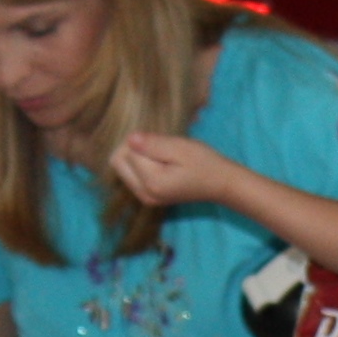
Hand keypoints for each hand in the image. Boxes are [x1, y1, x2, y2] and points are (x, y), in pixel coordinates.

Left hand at [110, 131, 238, 210]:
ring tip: (160, 155)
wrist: (219, 183)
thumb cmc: (204, 163)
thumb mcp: (181, 148)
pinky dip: (139, 165)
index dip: (140, 140)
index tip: (161, 141)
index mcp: (151, 182)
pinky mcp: (147, 196)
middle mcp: (144, 194)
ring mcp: (145, 198)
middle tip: (158, 146)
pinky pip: (130, 174)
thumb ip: (153, 144)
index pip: (126, 151)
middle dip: (132, 148)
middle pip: (117, 162)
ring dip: (136, 156)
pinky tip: (159, 163)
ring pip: (121, 168)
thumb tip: (129, 138)